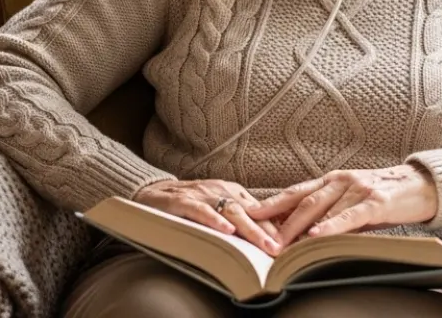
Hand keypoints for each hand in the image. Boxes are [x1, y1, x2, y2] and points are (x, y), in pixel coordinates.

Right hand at [133, 179, 282, 255]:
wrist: (150, 192)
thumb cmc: (188, 205)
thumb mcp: (216, 209)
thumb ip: (237, 221)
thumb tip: (267, 241)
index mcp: (232, 192)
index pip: (259, 211)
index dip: (275, 228)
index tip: (291, 245)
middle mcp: (220, 190)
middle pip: (250, 212)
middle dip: (268, 232)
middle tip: (282, 250)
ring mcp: (201, 194)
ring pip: (230, 211)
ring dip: (249, 229)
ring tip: (264, 246)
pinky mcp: (181, 201)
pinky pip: (200, 210)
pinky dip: (214, 220)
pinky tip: (226, 230)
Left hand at [246, 164, 437, 244]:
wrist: (421, 185)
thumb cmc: (383, 197)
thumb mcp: (352, 201)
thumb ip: (330, 212)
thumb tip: (302, 234)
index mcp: (331, 180)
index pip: (295, 192)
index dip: (270, 203)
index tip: (247, 214)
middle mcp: (340, 180)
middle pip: (302, 201)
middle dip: (278, 220)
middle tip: (257, 236)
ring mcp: (357, 189)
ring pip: (321, 209)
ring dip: (298, 228)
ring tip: (280, 244)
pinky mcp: (376, 201)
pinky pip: (349, 216)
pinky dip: (331, 226)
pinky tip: (316, 236)